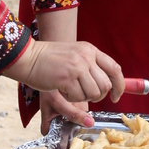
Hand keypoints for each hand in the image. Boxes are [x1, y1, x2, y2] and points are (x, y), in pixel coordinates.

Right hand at [5, 39, 123, 130]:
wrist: (28, 57)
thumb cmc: (49, 58)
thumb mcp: (74, 54)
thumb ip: (90, 65)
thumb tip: (106, 84)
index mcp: (90, 50)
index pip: (114, 69)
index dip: (119, 86)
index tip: (116, 96)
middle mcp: (86, 57)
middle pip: (105, 85)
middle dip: (99, 96)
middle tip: (87, 96)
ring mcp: (77, 67)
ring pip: (94, 93)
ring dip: (84, 98)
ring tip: (72, 92)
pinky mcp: (66, 78)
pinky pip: (79, 97)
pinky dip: (72, 99)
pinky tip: (63, 91)